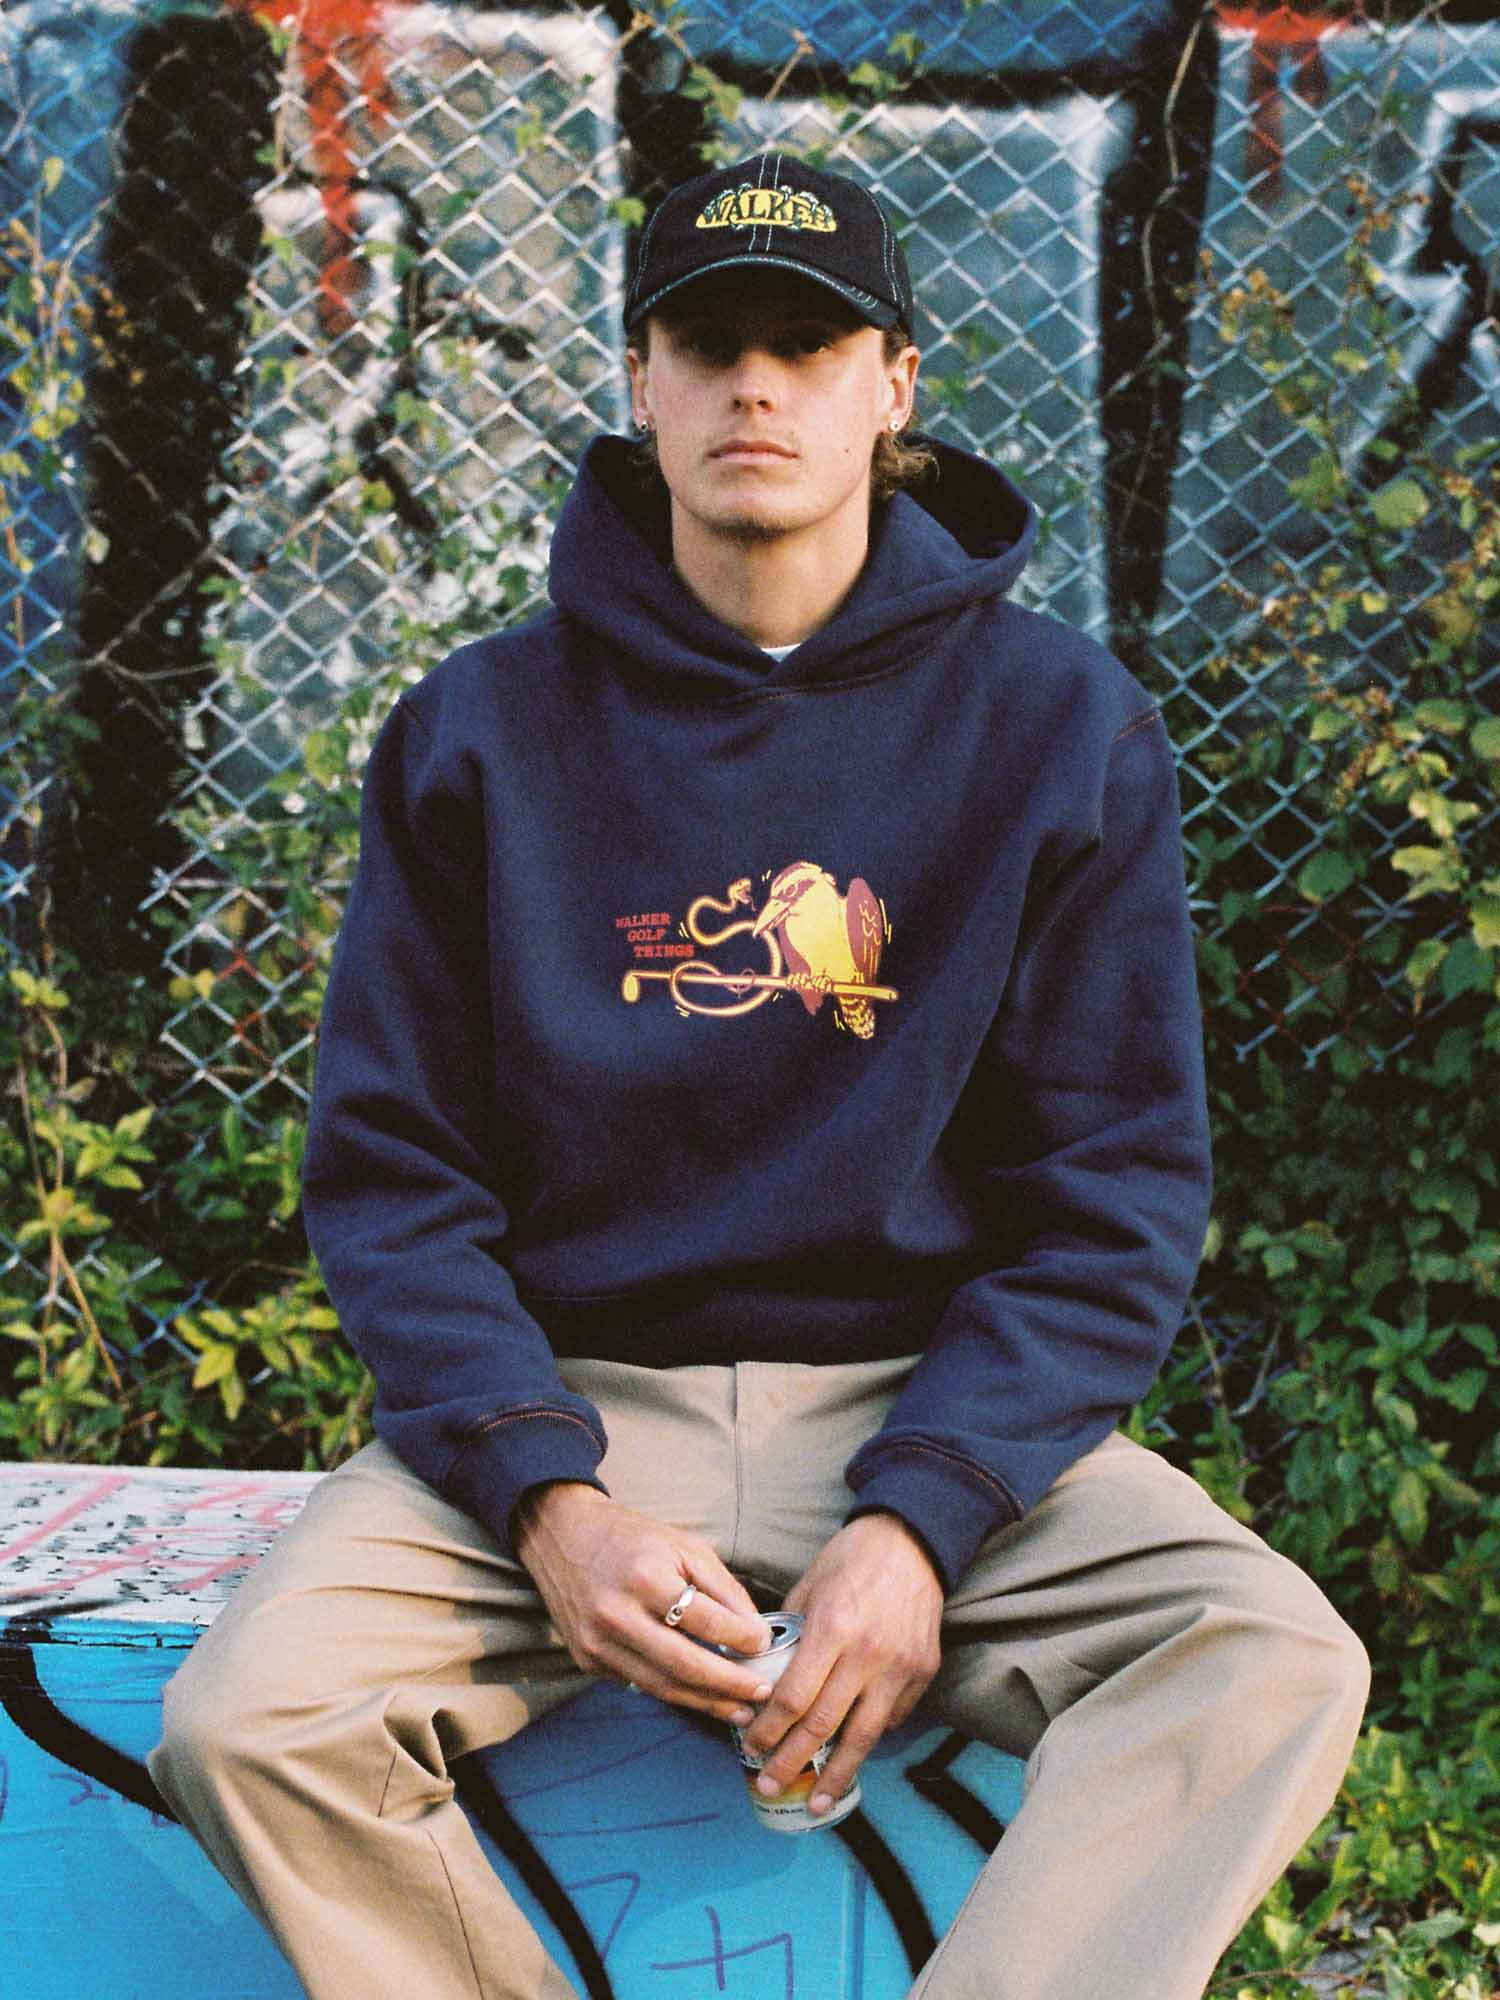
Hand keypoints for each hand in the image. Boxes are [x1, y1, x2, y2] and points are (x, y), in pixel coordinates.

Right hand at [512, 1482, 773, 1723]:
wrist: (563, 1536)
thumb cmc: (633, 1539)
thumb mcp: (684, 1546)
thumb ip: (722, 1588)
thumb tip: (755, 1631)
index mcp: (645, 1578)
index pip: (705, 1622)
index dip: (742, 1639)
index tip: (765, 1645)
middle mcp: (617, 1615)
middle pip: (685, 1665)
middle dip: (730, 1685)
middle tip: (763, 1693)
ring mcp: (597, 1643)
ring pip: (662, 1686)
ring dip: (707, 1703)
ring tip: (740, 1710)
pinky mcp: (587, 1661)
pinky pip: (639, 1683)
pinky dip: (675, 1692)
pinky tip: (701, 1696)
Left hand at [739, 1512, 942, 1815]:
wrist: (912, 1542)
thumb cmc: (851, 1558)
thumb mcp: (809, 1585)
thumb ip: (787, 1631)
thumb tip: (760, 1672)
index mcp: (832, 1629)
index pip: (794, 1697)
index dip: (769, 1729)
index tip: (750, 1747)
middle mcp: (868, 1654)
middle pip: (824, 1726)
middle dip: (792, 1761)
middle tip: (768, 1784)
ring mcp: (900, 1668)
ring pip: (864, 1736)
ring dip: (836, 1775)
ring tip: (815, 1802)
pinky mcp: (923, 1673)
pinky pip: (892, 1718)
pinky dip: (868, 1739)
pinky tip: (850, 1755)